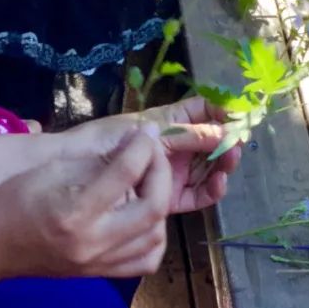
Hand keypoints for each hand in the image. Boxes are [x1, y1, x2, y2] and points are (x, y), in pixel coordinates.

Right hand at [0, 124, 171, 285]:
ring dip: (161, 203)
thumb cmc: (14, 199)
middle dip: (161, 172)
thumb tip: (137, 143)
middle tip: (153, 152)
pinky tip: (144, 216)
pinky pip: (145, 260)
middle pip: (154, 208)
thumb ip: (100, 161)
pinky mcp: (100, 274)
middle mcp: (92, 243)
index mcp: (74, 212)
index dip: (143, 145)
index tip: (147, 129)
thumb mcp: (54, 169)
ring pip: (156, 236)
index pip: (126, 173)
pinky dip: (154, 235)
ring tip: (148, 182)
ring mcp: (98, 264)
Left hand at [65, 98, 240, 215]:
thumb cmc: (103, 141)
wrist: (68, 173)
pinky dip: (213, 189)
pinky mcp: (170, 196)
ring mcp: (174, 171)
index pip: (205, 111)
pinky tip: (219, 182)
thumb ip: (185, 133)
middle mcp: (177, 146)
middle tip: (237, 142)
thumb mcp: (147, 130)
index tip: (240, 113)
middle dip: (229, 140)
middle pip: (213, 141)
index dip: (224, 111)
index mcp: (170, 122)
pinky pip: (199, 194)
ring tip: (230, 159)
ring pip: (210, 167)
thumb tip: (224, 132)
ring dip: (224, 164)